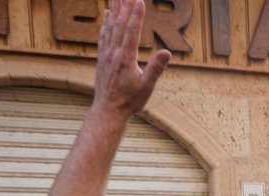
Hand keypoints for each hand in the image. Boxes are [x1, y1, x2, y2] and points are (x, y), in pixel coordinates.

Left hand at [91, 0, 170, 119]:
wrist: (108, 110)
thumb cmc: (130, 100)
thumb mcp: (147, 87)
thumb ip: (156, 68)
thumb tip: (166, 52)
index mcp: (126, 58)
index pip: (132, 31)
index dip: (136, 14)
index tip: (139, 0)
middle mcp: (113, 53)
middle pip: (119, 24)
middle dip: (124, 7)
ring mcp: (106, 55)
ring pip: (110, 27)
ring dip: (114, 10)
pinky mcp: (102, 58)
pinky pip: (103, 36)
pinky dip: (105, 23)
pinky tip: (106, 15)